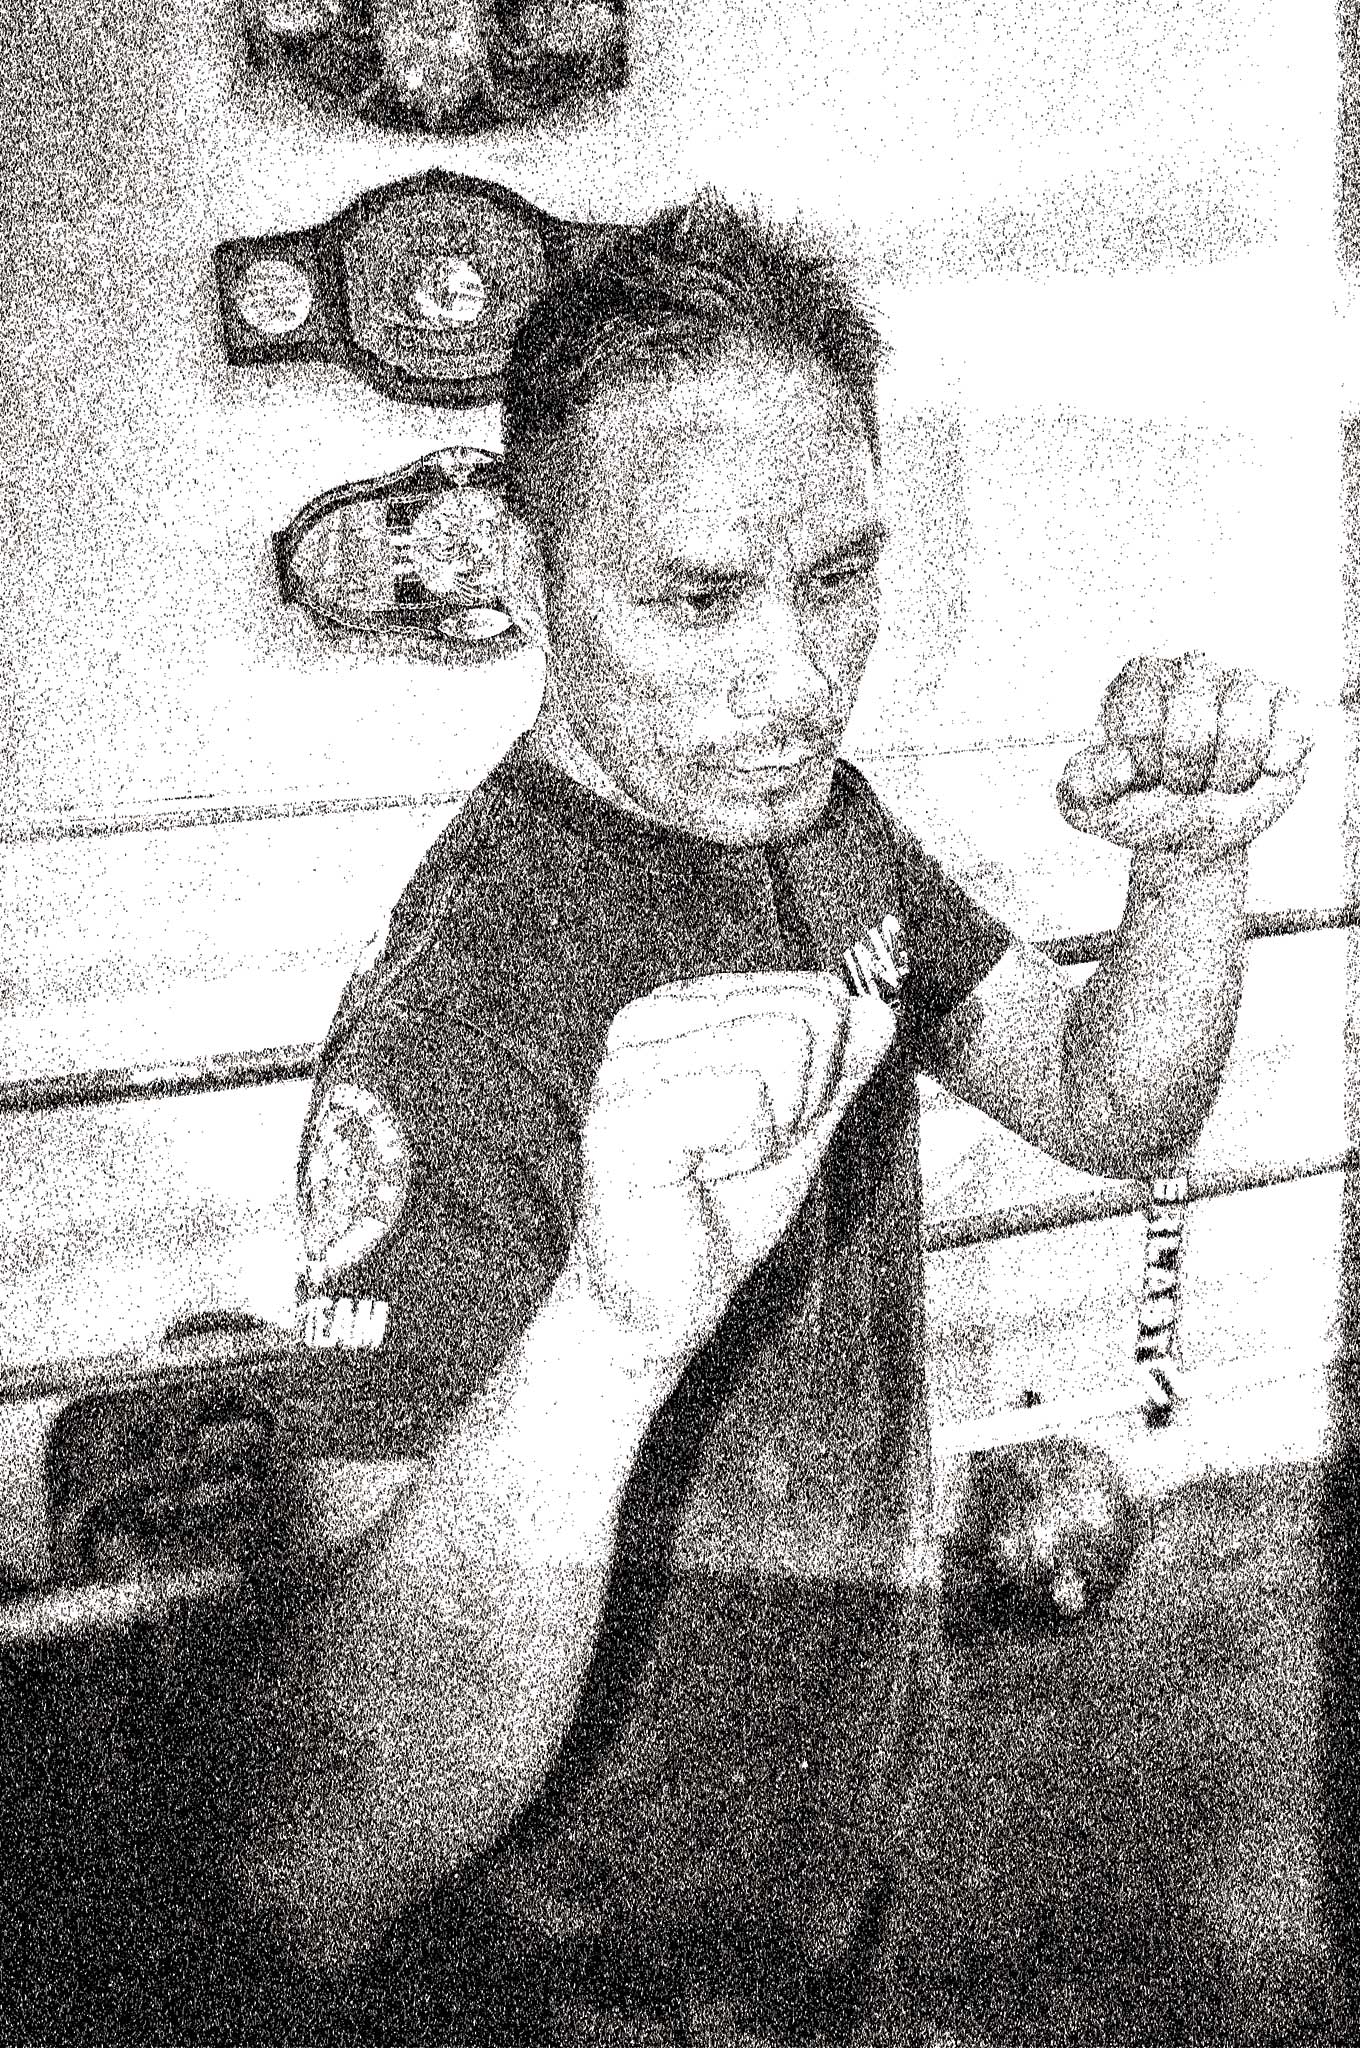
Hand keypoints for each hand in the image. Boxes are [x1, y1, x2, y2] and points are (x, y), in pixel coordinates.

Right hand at [569, 974, 895, 1385]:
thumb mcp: (801, 1129)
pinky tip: (700, 1175)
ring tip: (718, 1162)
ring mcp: (629, 1064)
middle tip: (744, 1150)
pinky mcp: (625, 1115)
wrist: (658, 1301)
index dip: (823, 1073)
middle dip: (803, 1102)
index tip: (770, 1124)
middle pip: (806, 1016)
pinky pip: (745, 1098)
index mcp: (686, 1011)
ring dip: (772, 1130)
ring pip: (781, 1048)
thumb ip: (840, 1068)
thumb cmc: (717, 1213)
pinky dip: (746, 1151)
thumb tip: (880, 1010)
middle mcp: (648, 1022)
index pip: (816, 992)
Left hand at [1057, 652, 1311, 859]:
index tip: (1141, 778)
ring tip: (1217, 784)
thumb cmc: (1140, 805)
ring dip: (1229, 774)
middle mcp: (1191, 671)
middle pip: (1191, 720)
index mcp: (1138, 683)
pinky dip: (1275, 764)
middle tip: (1180, 786)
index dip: (1142, 765)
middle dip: (1184, 773)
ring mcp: (1242, 684)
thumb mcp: (1092, 806)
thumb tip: (1117, 766)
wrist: (1190, 832)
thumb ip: (1083, 785)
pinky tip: (1258, 775)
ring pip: (1245, 720)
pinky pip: (1293, 729)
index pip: (1139, 719)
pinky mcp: (1287, 706)